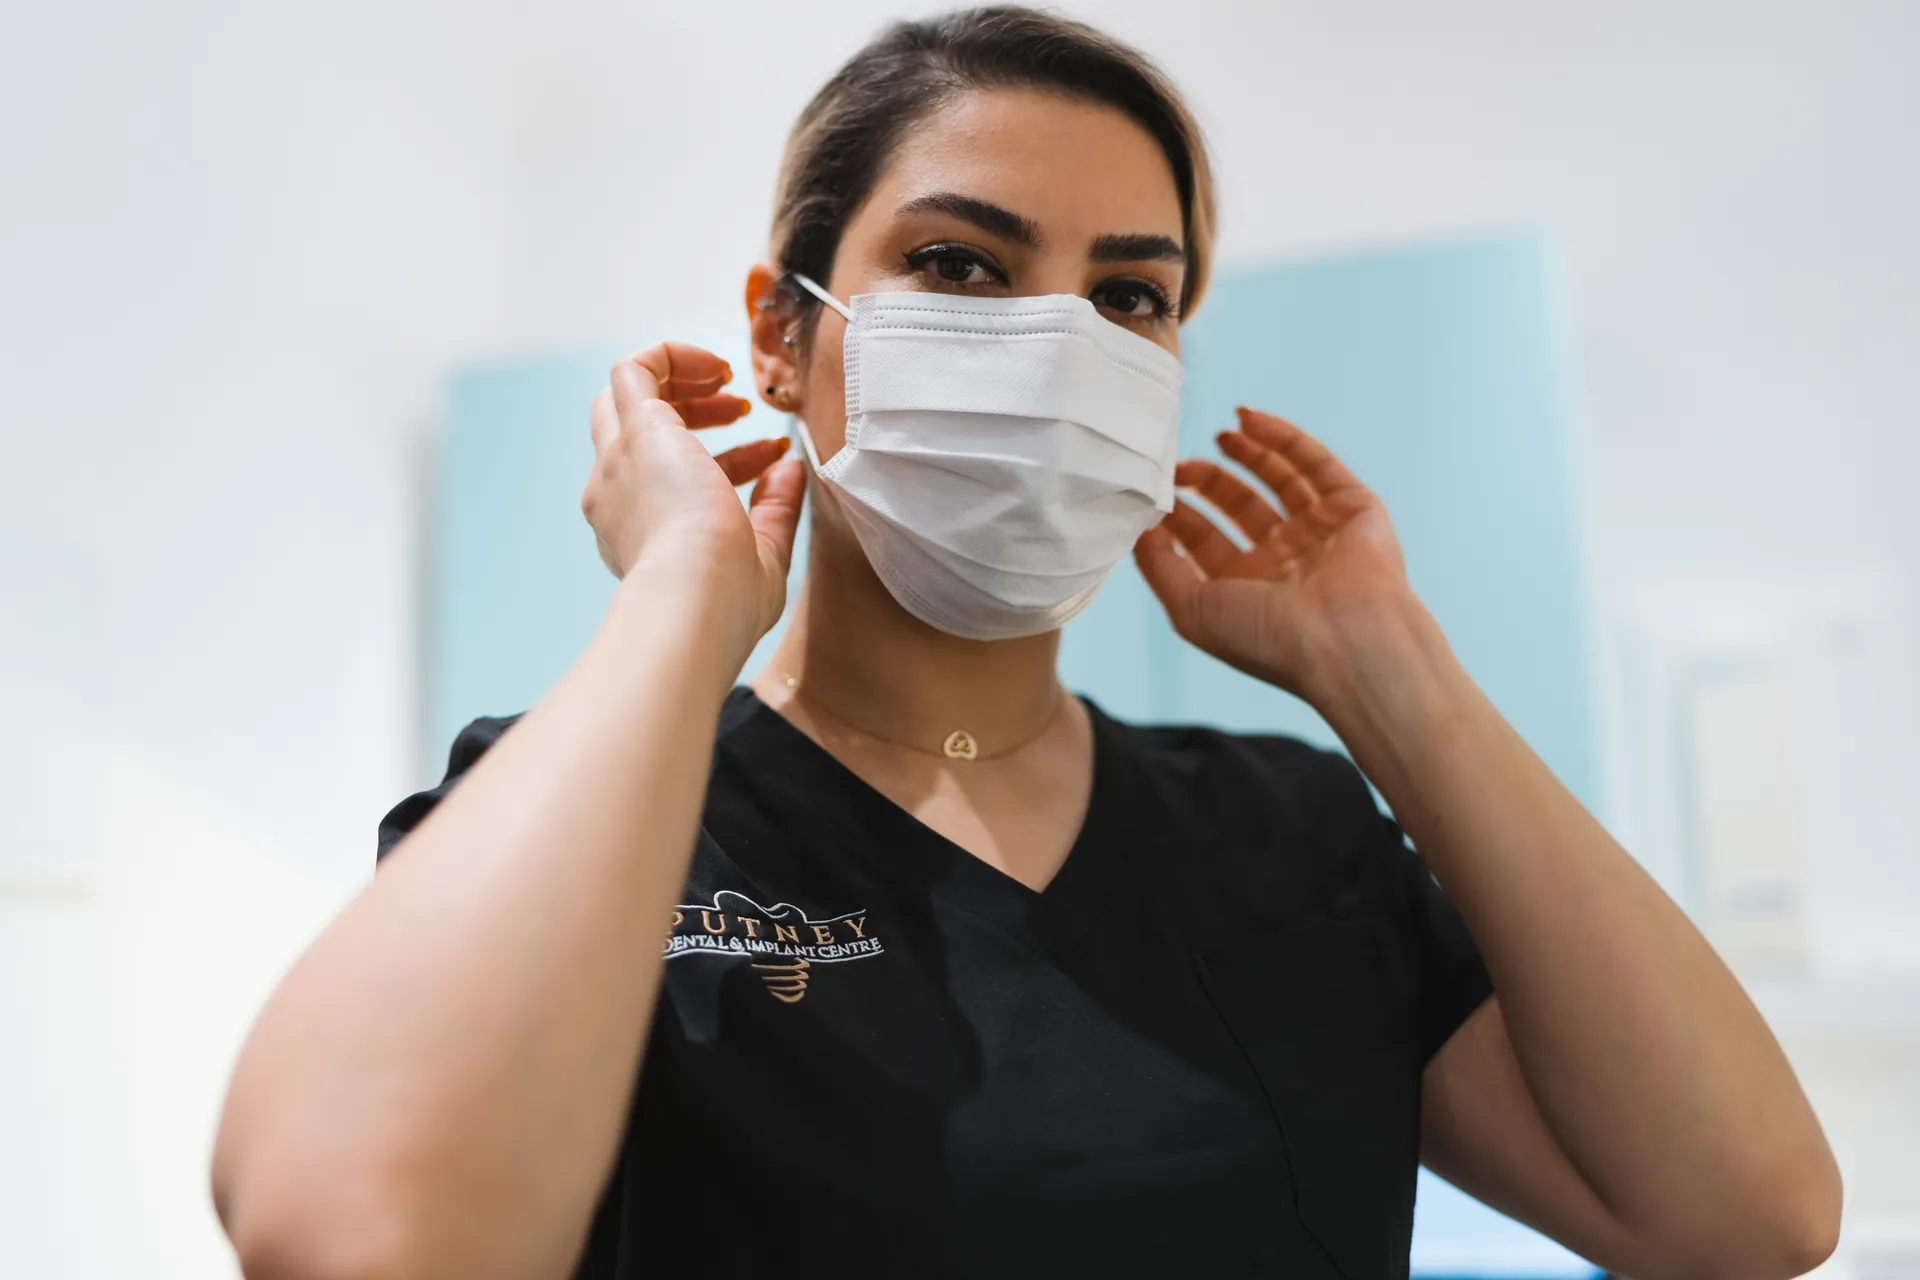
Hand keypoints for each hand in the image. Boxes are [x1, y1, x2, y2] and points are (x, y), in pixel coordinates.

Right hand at [582, 343, 804, 653]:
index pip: (670, 476)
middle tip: (736, 413)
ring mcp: (619, 461)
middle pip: (626, 425)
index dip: (728, 460)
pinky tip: (718, 366)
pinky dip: (674, 354)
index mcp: (639, 530)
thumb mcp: (764, 554)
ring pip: (624, 395)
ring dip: (681, 380)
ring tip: (732, 387)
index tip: (771, 462)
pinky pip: (636, 368)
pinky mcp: (636, 431)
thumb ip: (775, 511)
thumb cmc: (726, 600)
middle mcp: (616, 493)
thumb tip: (790, 469)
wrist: (694, 601)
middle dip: (682, 408)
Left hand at [1134, 407, 1421, 703]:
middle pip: (1241, 508)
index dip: (1179, 514)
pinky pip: (1315, 463)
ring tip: (1220, 433)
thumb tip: (1140, 529)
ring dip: (1249, 453)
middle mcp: (1285, 562)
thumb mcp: (1190, 609)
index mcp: (1248, 591)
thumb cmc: (1264, 636)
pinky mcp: (1353, 507)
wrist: (1343, 640)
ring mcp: (1320, 532)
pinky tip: (1250, 418)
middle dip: (1210, 482)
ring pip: (1281, 480)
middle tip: (1182, 463)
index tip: (1154, 488)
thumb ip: (1159, 568)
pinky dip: (1283, 438)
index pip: (1206, 541)